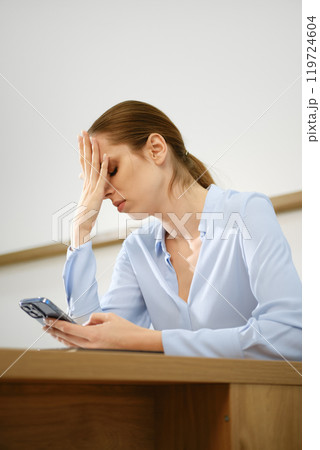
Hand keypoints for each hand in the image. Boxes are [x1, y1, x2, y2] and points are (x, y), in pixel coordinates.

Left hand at [42, 313, 163, 351]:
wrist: (139, 344)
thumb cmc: (127, 330)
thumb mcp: (110, 317)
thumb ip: (94, 318)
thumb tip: (86, 323)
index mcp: (94, 335)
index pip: (69, 329)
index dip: (56, 324)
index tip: (47, 320)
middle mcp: (91, 345)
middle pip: (67, 339)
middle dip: (54, 332)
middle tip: (45, 326)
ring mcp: (93, 352)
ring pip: (71, 345)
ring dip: (61, 338)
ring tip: (53, 333)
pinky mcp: (97, 354)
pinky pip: (79, 348)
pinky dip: (71, 342)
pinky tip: (67, 339)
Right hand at [72, 131, 109, 246]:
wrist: (81, 224)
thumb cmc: (86, 214)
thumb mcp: (91, 199)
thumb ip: (94, 191)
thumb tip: (97, 187)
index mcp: (85, 182)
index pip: (83, 162)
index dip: (82, 149)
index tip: (81, 138)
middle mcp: (87, 182)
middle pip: (85, 159)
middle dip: (84, 145)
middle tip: (82, 131)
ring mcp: (91, 186)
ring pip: (92, 165)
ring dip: (93, 151)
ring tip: (93, 138)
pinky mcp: (97, 192)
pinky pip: (102, 177)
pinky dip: (104, 166)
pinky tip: (106, 156)